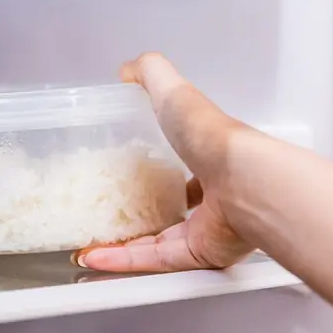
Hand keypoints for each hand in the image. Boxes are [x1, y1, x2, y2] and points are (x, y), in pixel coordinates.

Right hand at [72, 53, 254, 272]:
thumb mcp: (175, 92)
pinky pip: (155, 262)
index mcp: (210, 163)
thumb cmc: (213, 137)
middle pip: (173, 213)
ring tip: (90, 244)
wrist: (243, 181)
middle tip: (107, 216)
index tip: (131, 178)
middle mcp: (213, 200)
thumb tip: (126, 70)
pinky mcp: (196, 255)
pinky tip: (95, 259)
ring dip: (123, 246)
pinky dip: (123, 262)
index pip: (185, 173)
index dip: (159, 176)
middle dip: (140, 216)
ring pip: (159, 244)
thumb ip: (151, 74)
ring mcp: (206, 231)